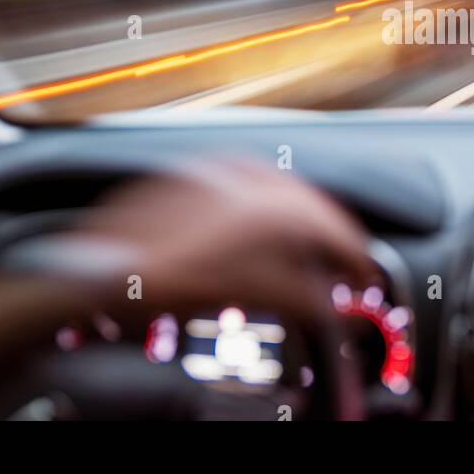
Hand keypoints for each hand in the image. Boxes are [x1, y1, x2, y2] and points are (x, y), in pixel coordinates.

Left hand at [83, 159, 375, 322]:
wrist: (109, 267)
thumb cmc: (172, 284)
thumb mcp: (255, 297)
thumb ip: (308, 297)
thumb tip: (332, 304)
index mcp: (277, 206)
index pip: (340, 232)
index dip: (359, 262)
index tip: (364, 280)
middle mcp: (255, 177)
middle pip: (316, 208)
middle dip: (333, 241)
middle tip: (343, 270)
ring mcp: (224, 169)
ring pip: (283, 192)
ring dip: (300, 223)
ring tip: (304, 256)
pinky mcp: (199, 171)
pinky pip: (249, 184)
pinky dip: (264, 209)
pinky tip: (261, 234)